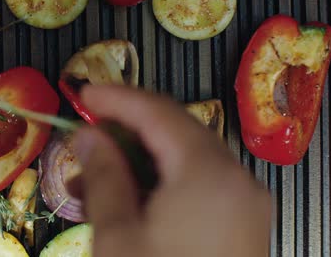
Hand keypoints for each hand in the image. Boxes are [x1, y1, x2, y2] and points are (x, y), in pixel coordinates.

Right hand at [71, 86, 270, 256]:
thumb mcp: (118, 234)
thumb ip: (104, 175)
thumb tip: (89, 136)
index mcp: (208, 173)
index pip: (158, 112)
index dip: (117, 98)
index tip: (83, 95)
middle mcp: (238, 179)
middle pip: (177, 130)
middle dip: (128, 129)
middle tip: (87, 138)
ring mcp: (247, 202)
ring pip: (188, 158)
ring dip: (143, 158)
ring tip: (98, 177)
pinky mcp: (245, 223)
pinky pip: (201, 184)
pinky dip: (164, 181)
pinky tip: (131, 199)